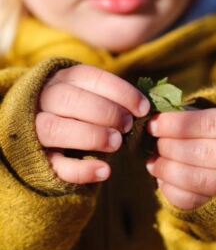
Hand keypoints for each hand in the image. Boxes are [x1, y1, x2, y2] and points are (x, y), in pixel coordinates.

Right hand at [36, 64, 149, 183]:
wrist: (45, 136)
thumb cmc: (81, 113)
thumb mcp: (94, 97)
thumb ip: (113, 100)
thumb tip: (145, 109)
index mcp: (64, 80)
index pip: (91, 78)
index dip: (121, 92)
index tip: (143, 109)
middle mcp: (44, 100)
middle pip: (69, 100)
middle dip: (106, 112)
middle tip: (127, 126)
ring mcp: (35, 130)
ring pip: (54, 129)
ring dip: (91, 135)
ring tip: (117, 143)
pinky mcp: (37, 160)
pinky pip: (54, 165)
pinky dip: (81, 170)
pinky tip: (105, 171)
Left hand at [146, 108, 215, 209]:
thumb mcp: (214, 116)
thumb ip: (188, 117)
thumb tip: (155, 122)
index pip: (209, 124)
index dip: (177, 125)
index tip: (154, 125)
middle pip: (203, 152)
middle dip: (170, 148)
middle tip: (156, 144)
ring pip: (198, 179)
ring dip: (168, 170)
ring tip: (153, 163)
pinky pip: (193, 201)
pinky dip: (171, 190)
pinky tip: (162, 180)